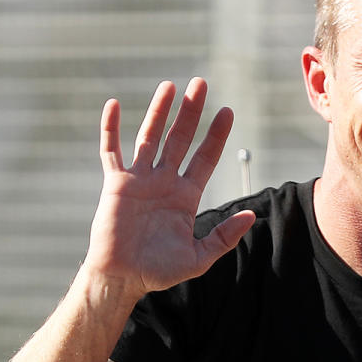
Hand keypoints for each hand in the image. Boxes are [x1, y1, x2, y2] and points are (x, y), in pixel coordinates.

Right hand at [82, 78, 255, 297]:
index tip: (228, 111)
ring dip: (159, 111)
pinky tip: (114, 105)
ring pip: (149, 136)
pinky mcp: (115, 184)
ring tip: (170, 86)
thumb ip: (224, 236)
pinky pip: (111, 150)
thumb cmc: (158, 270)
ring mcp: (139, 179)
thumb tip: (251, 215)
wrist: (122, 278)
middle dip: (191, 111)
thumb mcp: (200, 256)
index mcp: (185, 195)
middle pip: (180, 138)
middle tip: (201, 83)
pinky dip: (111, 128)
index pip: (205, 157)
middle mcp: (164, 181)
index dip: (216, 135)